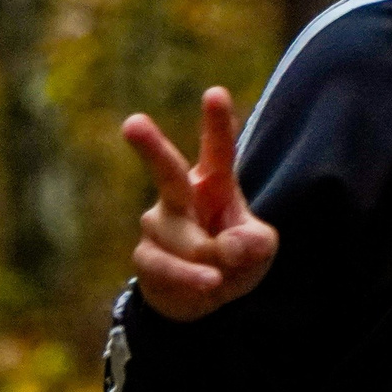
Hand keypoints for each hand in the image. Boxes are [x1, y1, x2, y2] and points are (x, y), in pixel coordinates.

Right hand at [122, 88, 278, 321]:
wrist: (202, 298)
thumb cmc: (234, 258)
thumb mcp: (260, 249)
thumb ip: (254, 244)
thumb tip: (226, 247)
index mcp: (214, 182)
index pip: (218, 151)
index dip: (217, 124)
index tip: (215, 93)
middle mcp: (181, 196)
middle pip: (166, 170)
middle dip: (150, 146)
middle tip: (132, 123)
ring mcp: (158, 224)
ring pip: (182, 238)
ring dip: (207, 259)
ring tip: (218, 274)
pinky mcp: (145, 255)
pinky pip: (167, 266)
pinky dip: (191, 277)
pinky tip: (209, 283)